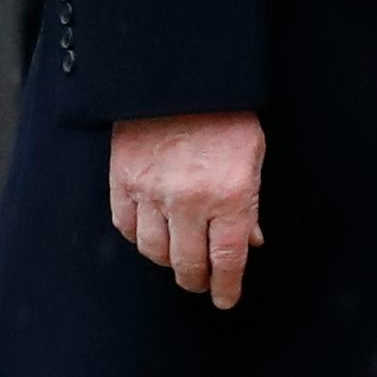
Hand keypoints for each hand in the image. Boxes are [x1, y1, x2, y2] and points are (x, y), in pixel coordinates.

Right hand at [107, 112, 266, 308]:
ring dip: (167, 262)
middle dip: (197, 280)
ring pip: (154, 250)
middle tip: (201, 282)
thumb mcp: (254, 157)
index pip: (227, 259)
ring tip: (177, 260)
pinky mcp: (123, 179)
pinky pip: (126, 226)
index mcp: (230, 196)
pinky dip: (139, 238)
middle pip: (188, 263)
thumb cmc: (225, 115)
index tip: (224, 300)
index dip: (225, 287)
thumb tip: (251, 241)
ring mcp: (152, 191)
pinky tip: (152, 235)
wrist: (183, 76)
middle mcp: (190, 200)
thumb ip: (252, 203)